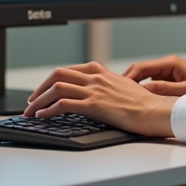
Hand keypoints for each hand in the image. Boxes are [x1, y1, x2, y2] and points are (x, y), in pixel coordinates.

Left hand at [25, 61, 176, 137]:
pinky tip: (43, 116)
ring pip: (57, 88)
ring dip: (39, 100)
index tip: (43, 90)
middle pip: (58, 75)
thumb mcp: (122, 87)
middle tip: (32, 100)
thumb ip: (106, 86)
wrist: (154, 111)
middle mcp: (95, 77)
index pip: (68, 70)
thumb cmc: (143, 104)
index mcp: (101, 71)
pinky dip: (48, 109)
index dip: (51, 80)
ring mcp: (94, 90)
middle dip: (40, 88)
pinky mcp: (94, 105)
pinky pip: (64, 104)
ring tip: (31, 111)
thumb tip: (94, 94)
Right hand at [122, 55, 185, 96]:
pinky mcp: (168, 80)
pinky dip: (144, 90)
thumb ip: (164, 89)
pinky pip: (151, 83)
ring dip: (135, 86)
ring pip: (144, 78)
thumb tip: (143, 90)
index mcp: (170, 63)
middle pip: (140, 71)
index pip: (142, 67)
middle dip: (128, 81)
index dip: (128, 77)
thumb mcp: (185, 91)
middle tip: (117, 94)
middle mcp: (167, 65)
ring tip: (124, 98)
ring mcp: (167, 72)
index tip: (119, 88)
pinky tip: (138, 100)